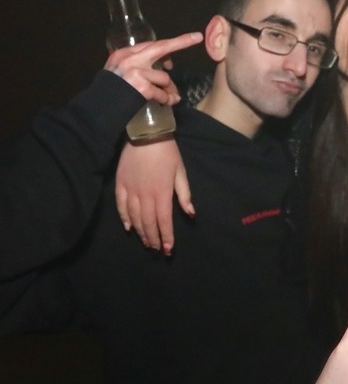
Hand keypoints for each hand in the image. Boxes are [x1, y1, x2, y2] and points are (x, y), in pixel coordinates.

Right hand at [104, 32, 202, 103]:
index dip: (170, 45)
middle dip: (181, 41)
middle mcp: (130, 59)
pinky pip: (161, 92)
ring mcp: (135, 72)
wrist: (99, 107)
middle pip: (161, 47)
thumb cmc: (111, 91)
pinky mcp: (141, 87)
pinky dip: (166, 99)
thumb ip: (138, 66)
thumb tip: (165, 67)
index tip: (187, 38)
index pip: (151, 44)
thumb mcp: (119, 72)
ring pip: (164, 77)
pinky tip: (167, 102)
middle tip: (197, 37)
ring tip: (170, 97)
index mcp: (124, 53)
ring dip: (170, 89)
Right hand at [115, 138, 192, 253]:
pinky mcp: (120, 184)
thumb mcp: (181, 172)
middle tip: (157, 249)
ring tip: (146, 242)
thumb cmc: (167, 152)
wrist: (145, 133)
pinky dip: (124, 218)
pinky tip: (128, 228)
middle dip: (153, 238)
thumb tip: (190, 214)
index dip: (167, 237)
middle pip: (148, 223)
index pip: (164, 221)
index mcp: (162, 193)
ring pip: (134, 218)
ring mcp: (130, 190)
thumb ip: (184, 195)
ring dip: (141, 232)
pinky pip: (120, 206)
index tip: (168, 249)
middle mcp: (145, 195)